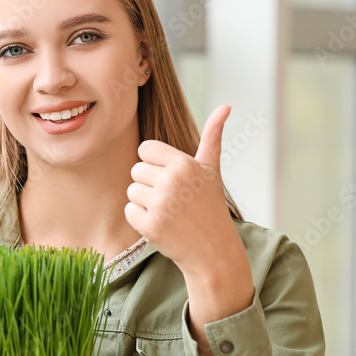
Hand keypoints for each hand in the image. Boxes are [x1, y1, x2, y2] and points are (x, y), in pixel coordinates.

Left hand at [125, 104, 242, 275]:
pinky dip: (140, 219)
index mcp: (184, 164)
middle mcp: (172, 182)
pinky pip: (129, 211)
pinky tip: (161, 224)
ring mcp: (160, 205)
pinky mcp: (150, 226)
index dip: (154, 163)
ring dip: (144, 202)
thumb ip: (212, 136)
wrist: (213, 250)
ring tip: (168, 211)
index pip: (145, 149)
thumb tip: (226, 106)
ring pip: (131, 191)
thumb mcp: (212, 169)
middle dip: (149, 184)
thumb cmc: (210, 206)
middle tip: (171, 198)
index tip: (169, 177)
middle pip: (136, 170)